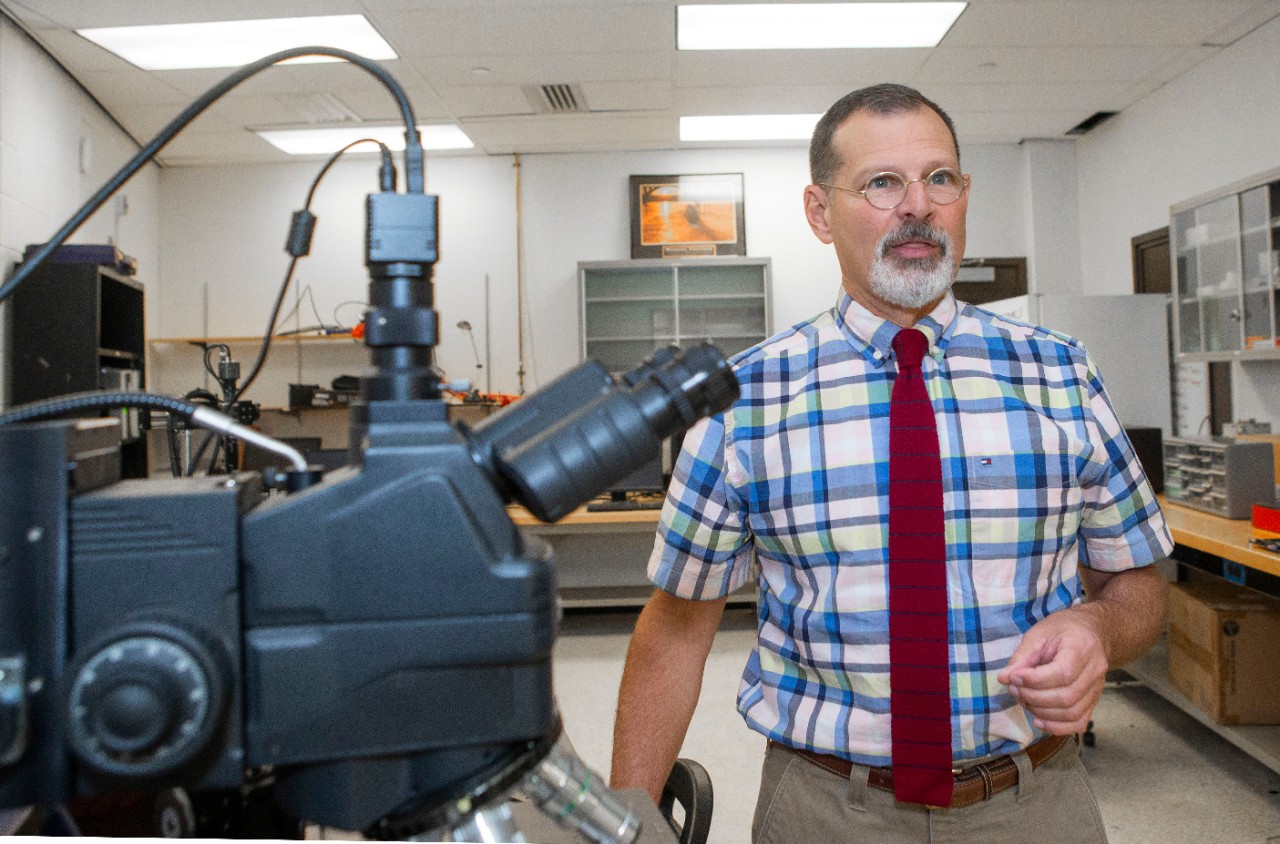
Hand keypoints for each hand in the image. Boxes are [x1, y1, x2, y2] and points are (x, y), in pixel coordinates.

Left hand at [995, 608, 1108, 733]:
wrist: (1089, 631)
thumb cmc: (1062, 630)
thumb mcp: (1038, 635)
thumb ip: (1021, 657)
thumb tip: (1004, 678)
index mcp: (1082, 647)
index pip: (1062, 673)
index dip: (1034, 680)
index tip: (1013, 677)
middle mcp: (1095, 670)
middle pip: (1066, 697)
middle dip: (1033, 697)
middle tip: (1014, 689)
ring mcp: (1098, 688)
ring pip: (1072, 713)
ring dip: (1041, 711)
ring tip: (1023, 699)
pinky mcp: (1094, 700)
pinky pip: (1079, 722)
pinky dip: (1058, 727)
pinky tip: (1038, 719)